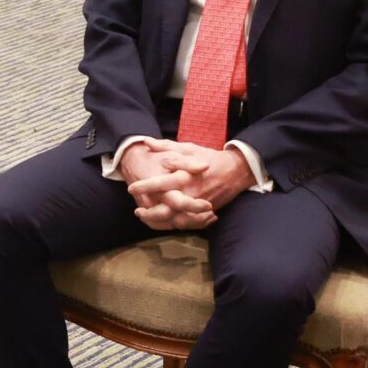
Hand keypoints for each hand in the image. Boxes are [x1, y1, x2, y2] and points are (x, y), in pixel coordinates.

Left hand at [120, 140, 249, 229]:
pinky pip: (188, 224)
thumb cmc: (210, 158)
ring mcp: (198, 204)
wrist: (236, 171)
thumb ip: (166, 147)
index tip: (132, 187)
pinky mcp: (205, 212)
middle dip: (150, 213)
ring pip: (177, 220)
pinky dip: (175, 225)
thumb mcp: (188, 148)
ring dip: (160, 221)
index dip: (145, 186)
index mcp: (185, 176)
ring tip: (147, 217)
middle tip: (138, 209)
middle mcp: (191, 192)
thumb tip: (147, 142)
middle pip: (168, 209)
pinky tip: (163, 222)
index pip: (162, 183)